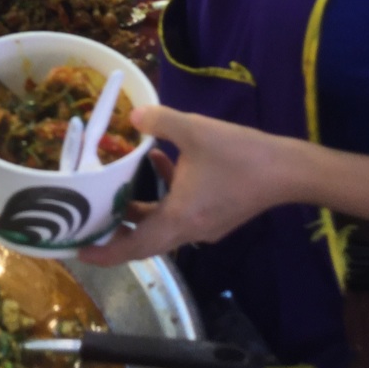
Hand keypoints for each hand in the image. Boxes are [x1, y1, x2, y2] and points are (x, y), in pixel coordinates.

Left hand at [78, 105, 292, 266]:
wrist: (288, 170)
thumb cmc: (239, 154)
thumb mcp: (193, 130)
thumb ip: (159, 121)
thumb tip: (132, 115)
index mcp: (179, 219)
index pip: (135, 248)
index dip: (106, 252)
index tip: (80, 251)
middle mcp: (190, 231)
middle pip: (145, 240)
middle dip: (116, 230)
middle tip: (89, 217)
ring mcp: (205, 226)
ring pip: (162, 224)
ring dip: (139, 209)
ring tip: (115, 187)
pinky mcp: (216, 215)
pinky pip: (180, 210)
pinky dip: (164, 192)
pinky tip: (159, 158)